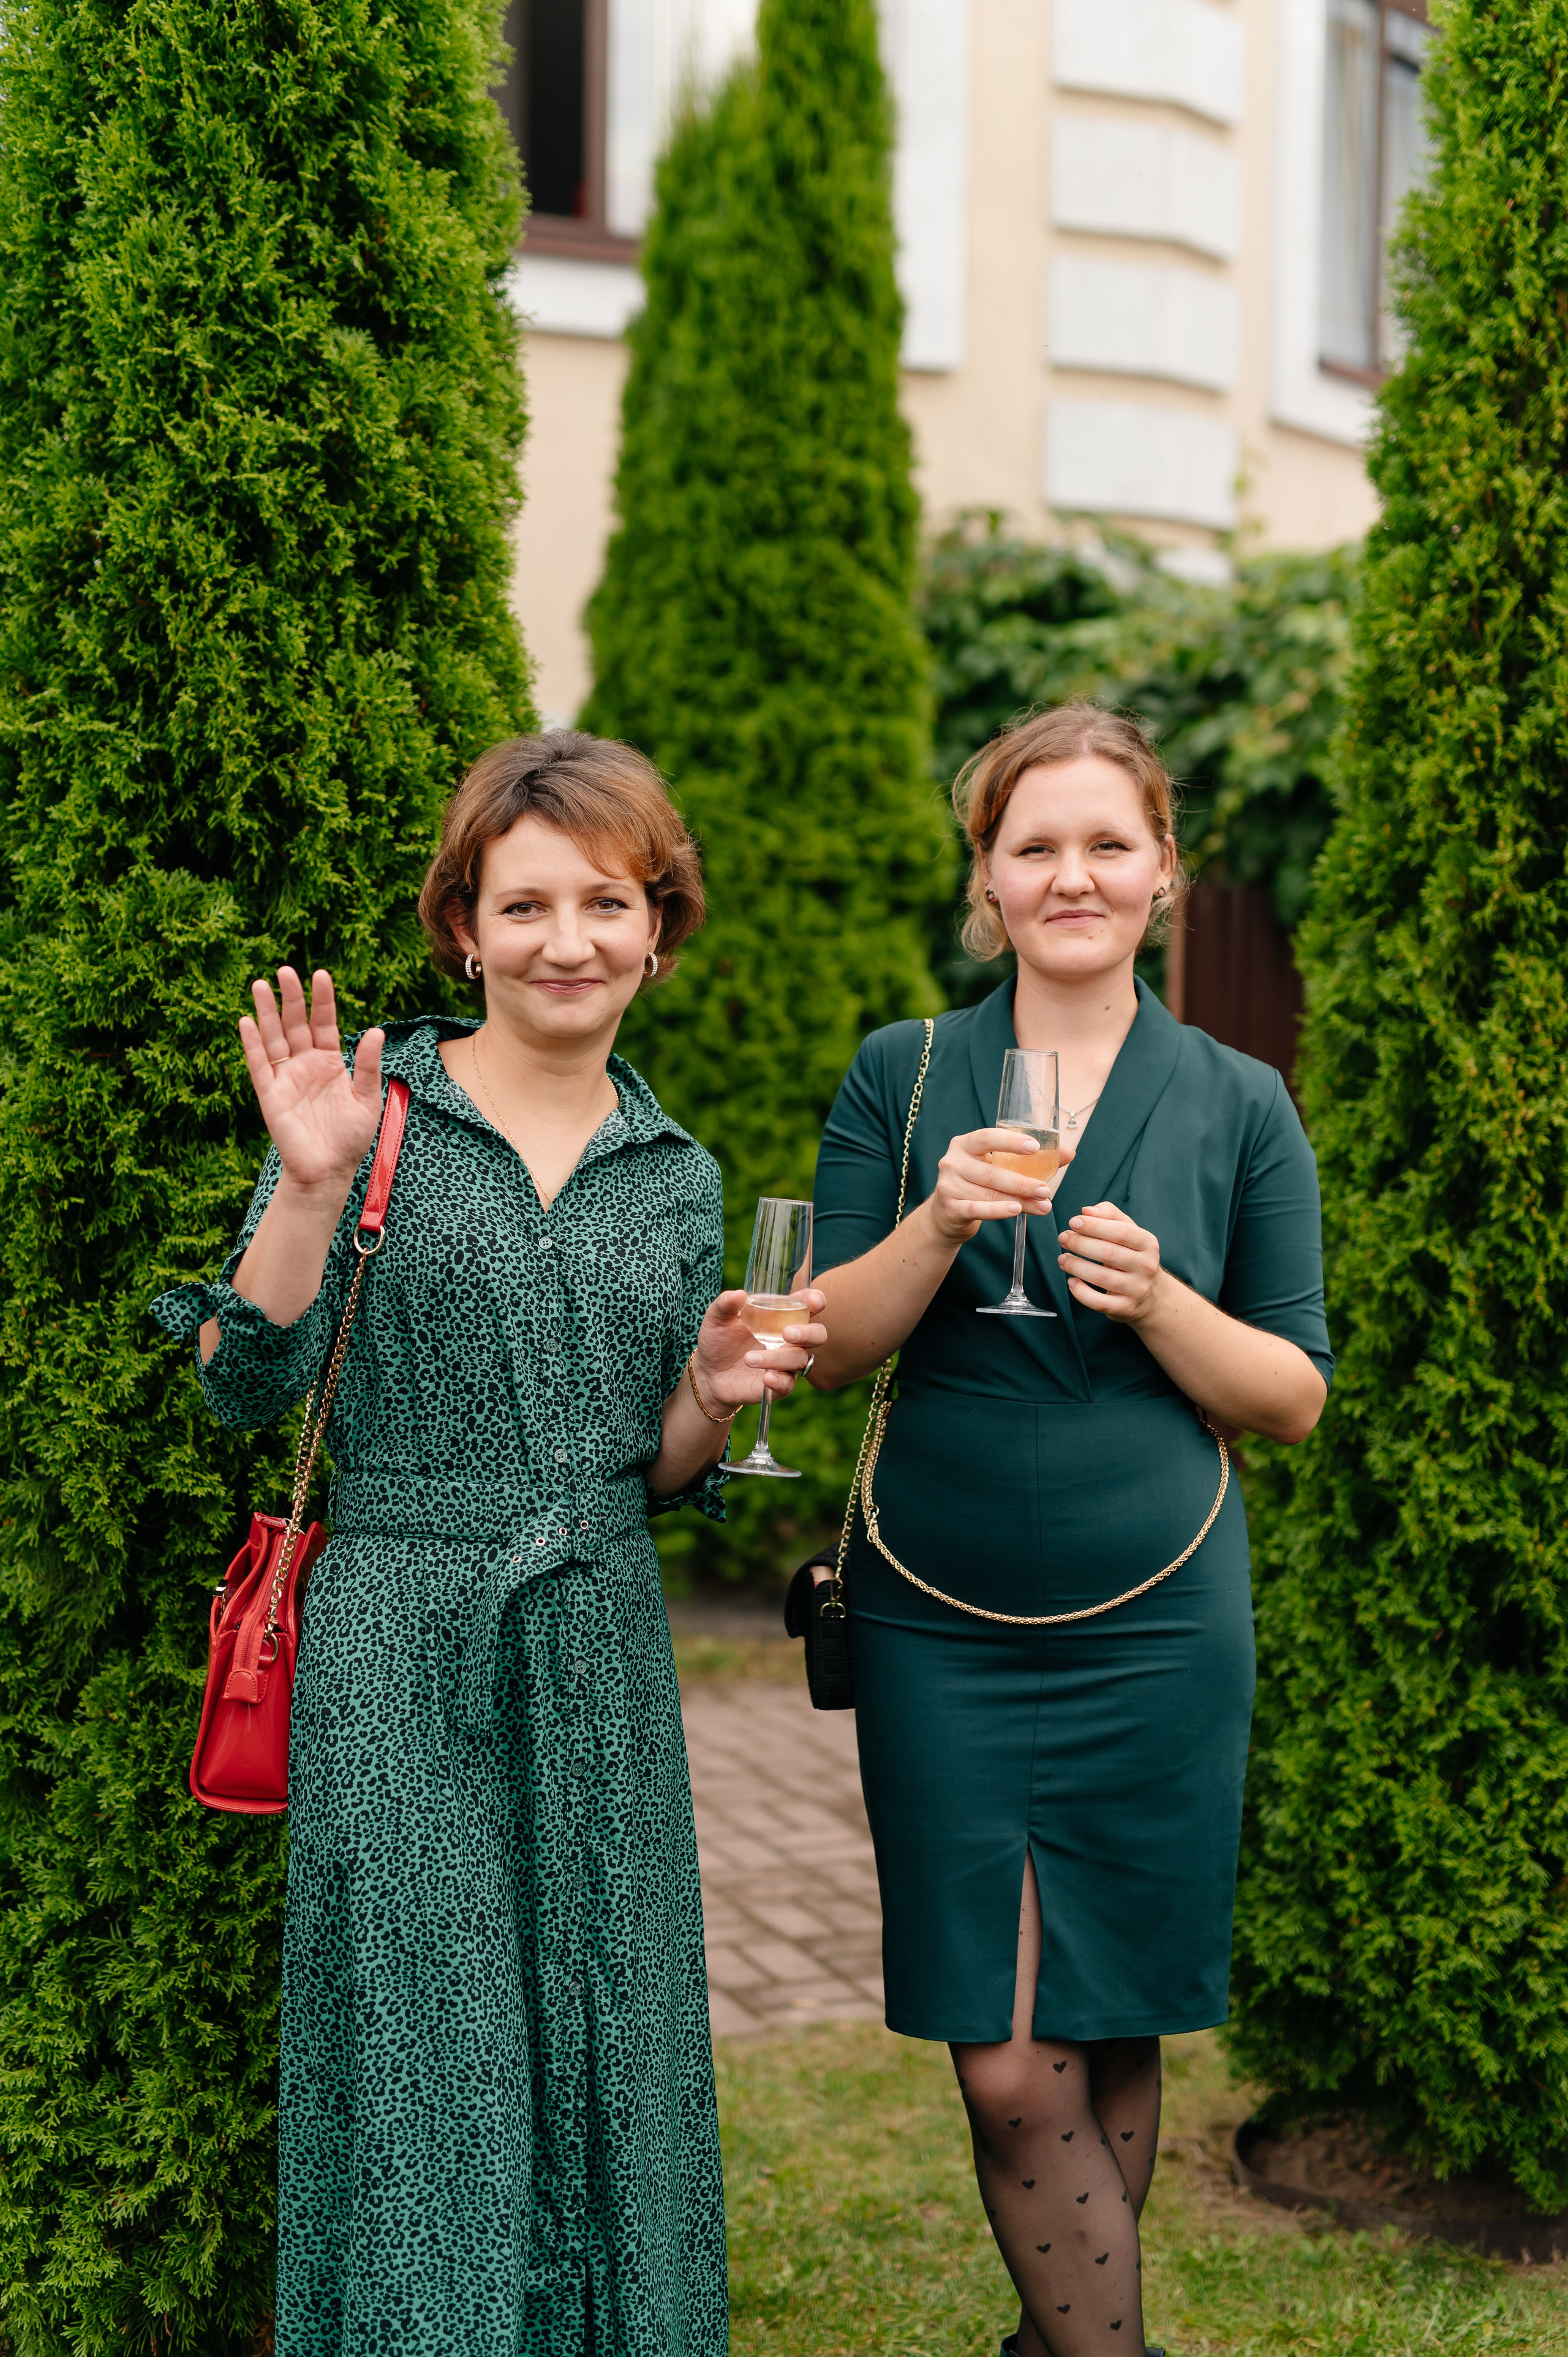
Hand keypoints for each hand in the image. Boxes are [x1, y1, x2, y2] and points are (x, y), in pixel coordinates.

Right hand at [239, 967, 384, 1192]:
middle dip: (291, 998)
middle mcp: (305, 1065)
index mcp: (329, 1062)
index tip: (320, 974)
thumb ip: (367, 1066)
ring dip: (266, 1013)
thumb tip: (375, 1031)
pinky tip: (246, 1021)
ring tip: (260, 984)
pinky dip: (252, 1044)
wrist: (329, 1171)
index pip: (324, 1023)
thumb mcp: (367, 1099)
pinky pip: (259, 1066)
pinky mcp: (271, 1095)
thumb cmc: (350, 1137)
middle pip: (296, 1024)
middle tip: (286, 971)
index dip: (322, 1000)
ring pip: (274, 1038)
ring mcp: (286, 1078)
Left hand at [691, 1289, 828, 1407]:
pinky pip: (788, 1384)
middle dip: (808, 1333)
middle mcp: (789, 1339)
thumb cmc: (719, 1340)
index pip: (807, 1306)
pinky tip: (765, 1378)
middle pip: (817, 1334)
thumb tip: (738, 1294)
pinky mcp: (779, 1384)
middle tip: (786, 1333)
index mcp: (780, 1316)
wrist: (709, 1373)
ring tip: (748, 1359)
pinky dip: (779, 1380)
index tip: (812, 1301)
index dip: (816, 1301)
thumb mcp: (717, 1319)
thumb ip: (725, 1304)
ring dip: (777, 1358)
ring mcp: (786, 1363)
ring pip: (799, 1359)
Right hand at [927, 1128, 1075, 1248]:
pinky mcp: (950, 1207)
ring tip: (1043, 1206)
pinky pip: (978, 1209)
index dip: (1011, 1141)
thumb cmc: (980, 1183)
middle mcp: (953, 1161)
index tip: (1035, 1147)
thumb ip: (1032, 1160)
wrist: (948, 1214)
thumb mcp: (999, 1166)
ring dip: (1020, 1201)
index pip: (986, 1137)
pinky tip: (1017, 1211)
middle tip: (1046, 1190)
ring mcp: (948, 1185)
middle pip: (992, 1172)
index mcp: (965, 1144)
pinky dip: (999, 1211)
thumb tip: (1069, 1153)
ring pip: (990, 1194)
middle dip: (1023, 1182)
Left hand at [1057, 1201, 1163, 1322]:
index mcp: (1148, 1244)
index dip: (1095, 1226)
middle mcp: (1145, 1267)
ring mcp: (1137, 1289)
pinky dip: (1081, 1293)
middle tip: (1063, 1238)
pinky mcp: (1125, 1308)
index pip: (1121, 1232)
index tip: (1073, 1222)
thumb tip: (1087, 1211)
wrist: (1151, 1296)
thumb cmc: (1133, 1257)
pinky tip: (1071, 1282)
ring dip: (1076, 1266)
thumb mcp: (1129, 1232)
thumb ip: (1110, 1215)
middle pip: (1108, 1253)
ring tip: (1062, 1259)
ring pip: (1101, 1278)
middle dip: (1080, 1244)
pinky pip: (1099, 1302)